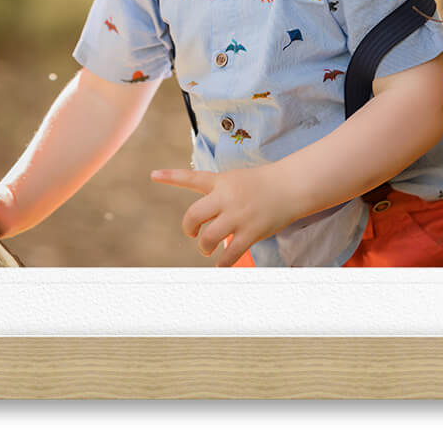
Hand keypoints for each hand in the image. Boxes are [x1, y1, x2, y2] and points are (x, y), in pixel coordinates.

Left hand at [151, 164, 297, 266]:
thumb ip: (218, 193)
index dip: (171, 177)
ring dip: (204, 247)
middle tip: (193, 234)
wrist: (290, 186)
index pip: (192, 177)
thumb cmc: (262, 184)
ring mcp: (238, 215)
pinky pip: (230, 254)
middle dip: (189, 229)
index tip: (153, 175)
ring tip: (208, 248)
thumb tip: (207, 220)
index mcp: (221, 181)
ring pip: (208, 238)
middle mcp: (226, 197)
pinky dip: (222, 263)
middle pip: (194, 216)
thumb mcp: (236, 179)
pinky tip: (220, 266)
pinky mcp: (251, 232)